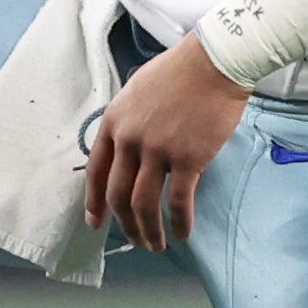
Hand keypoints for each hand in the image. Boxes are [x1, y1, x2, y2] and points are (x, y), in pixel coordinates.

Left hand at [84, 35, 249, 251]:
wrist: (214, 62)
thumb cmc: (180, 71)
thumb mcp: (137, 91)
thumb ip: (128, 122)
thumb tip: (129, 148)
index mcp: (114, 122)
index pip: (95, 171)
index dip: (93, 202)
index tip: (95, 223)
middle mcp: (130, 139)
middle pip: (118, 195)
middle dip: (125, 225)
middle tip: (135, 240)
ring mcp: (158, 150)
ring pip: (144, 204)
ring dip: (149, 231)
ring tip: (156, 245)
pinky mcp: (188, 159)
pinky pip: (179, 201)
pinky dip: (180, 222)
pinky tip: (183, 233)